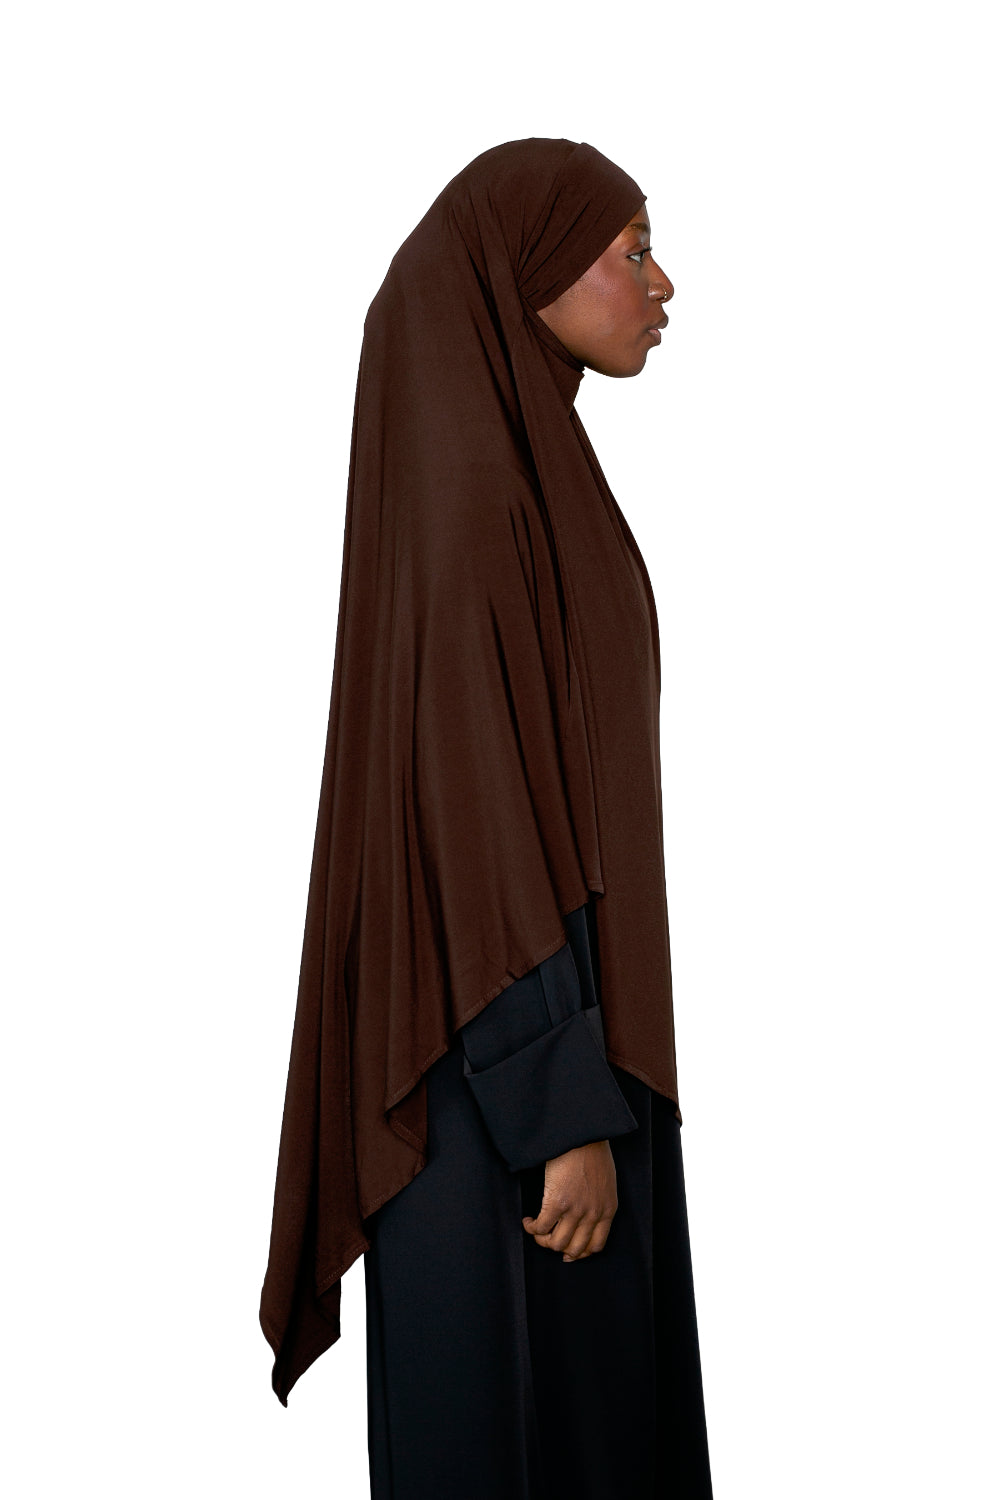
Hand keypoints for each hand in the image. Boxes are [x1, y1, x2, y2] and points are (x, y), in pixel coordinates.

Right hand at [521, 1139, 617, 1261]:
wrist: (582, 1133)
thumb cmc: (592, 1150)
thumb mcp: (605, 1181)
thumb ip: (598, 1200)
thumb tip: (583, 1214)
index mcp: (608, 1209)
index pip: (595, 1246)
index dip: (579, 1252)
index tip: (568, 1250)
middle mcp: (593, 1214)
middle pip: (574, 1249)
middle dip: (558, 1248)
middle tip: (548, 1238)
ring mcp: (575, 1210)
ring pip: (556, 1243)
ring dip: (543, 1240)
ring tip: (537, 1229)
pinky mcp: (557, 1201)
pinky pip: (541, 1227)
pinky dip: (532, 1228)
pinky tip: (528, 1221)